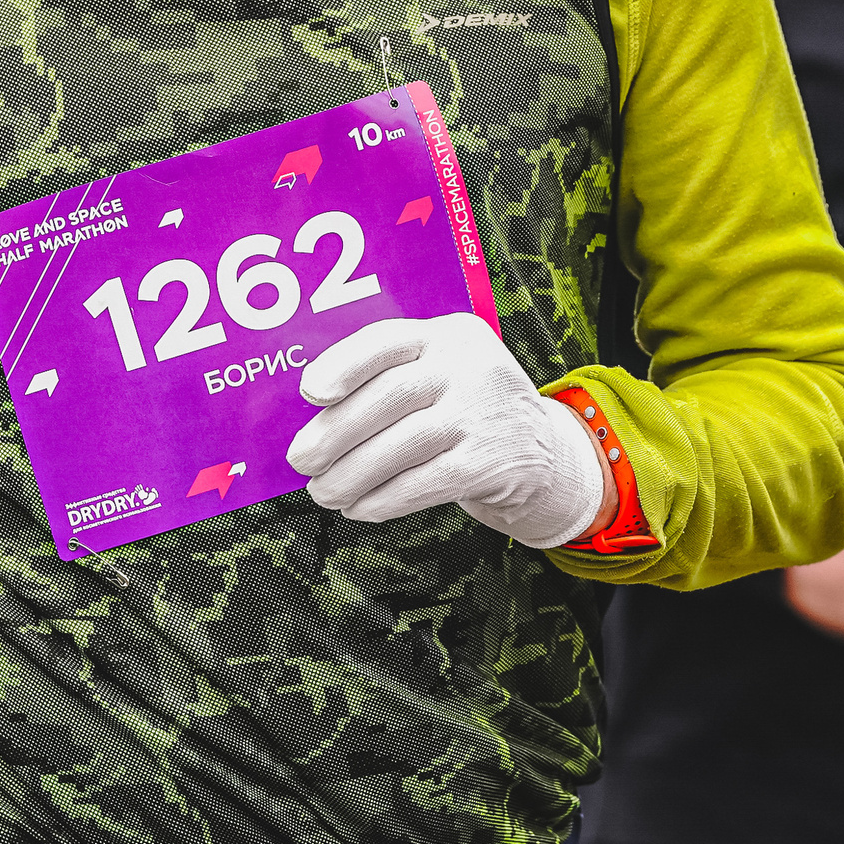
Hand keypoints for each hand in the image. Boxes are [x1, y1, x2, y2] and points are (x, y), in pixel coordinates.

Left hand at [287, 313, 607, 548]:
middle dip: (336, 432)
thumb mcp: (442, 373)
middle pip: (391, 396)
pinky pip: (426, 482)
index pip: (388, 340)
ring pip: (404, 444)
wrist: (542, 451)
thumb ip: (389, 380)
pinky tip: (360, 507)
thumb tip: (313, 417)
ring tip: (323, 491)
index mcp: (448, 335)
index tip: (309, 392)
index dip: (344, 365)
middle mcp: (470, 366)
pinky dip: (385, 498)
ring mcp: (484, 414)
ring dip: (353, 473)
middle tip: (301, 459)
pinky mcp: (491, 462)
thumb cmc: (465, 409)